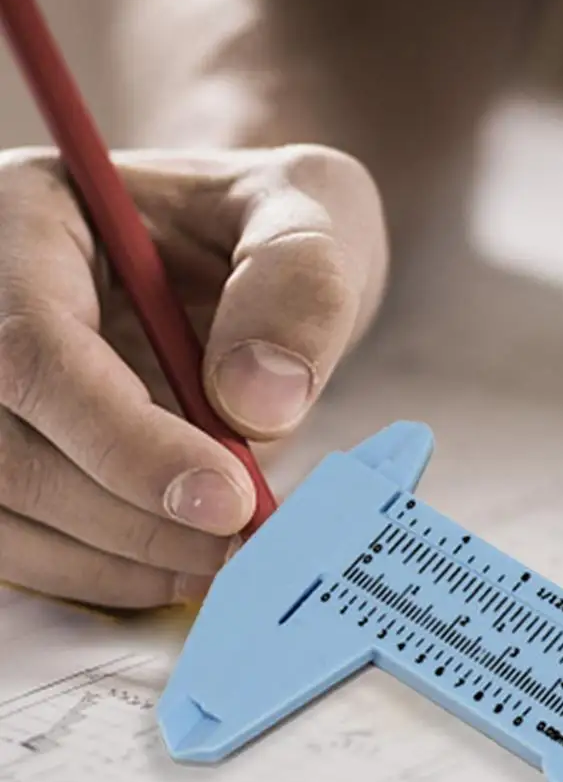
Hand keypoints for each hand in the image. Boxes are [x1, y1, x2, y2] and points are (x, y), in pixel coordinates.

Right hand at [0, 144, 386, 608]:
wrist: (256, 264)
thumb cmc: (276, 223)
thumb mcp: (313, 213)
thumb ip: (297, 288)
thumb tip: (254, 406)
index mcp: (29, 215)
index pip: (34, 346)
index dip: (125, 441)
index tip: (229, 501)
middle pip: (0, 444)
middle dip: (126, 516)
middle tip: (239, 547)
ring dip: (109, 559)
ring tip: (219, 563)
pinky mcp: (9, 441)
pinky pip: (14, 533)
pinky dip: (95, 568)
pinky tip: (175, 566)